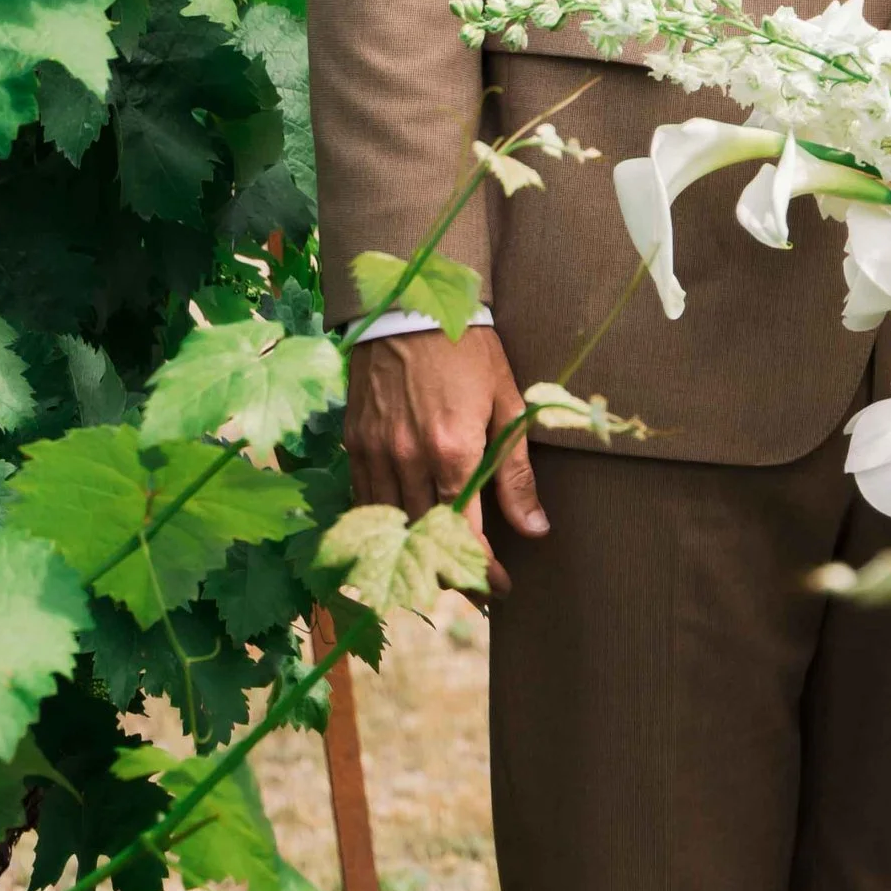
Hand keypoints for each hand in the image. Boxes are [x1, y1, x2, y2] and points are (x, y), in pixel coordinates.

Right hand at [344, 325, 547, 586]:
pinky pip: (364, 499)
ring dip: (413, 552)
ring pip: (390, 524)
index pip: (466, 534)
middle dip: (450, 569)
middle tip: (473, 585)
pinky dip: (382, 521)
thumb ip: (516, 473)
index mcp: (453, 450)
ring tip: (437, 565)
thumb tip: (536, 530)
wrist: (414, 301)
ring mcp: (376, 450)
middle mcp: (409, 458)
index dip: (484, 570)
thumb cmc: (470, 350)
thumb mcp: (507, 404)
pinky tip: (399, 529)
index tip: (501, 589)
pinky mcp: (354, 440)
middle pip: (425, 537)